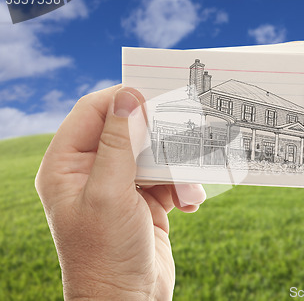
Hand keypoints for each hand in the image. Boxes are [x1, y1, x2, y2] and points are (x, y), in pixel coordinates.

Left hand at [35, 86, 205, 299]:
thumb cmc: (106, 254)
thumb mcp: (109, 193)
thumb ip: (118, 143)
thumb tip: (127, 97)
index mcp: (67, 166)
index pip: (92, 112)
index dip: (121, 99)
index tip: (153, 96)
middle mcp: (92, 172)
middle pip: (127, 131)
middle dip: (157, 135)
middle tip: (182, 131)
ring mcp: (120, 186)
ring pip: (152, 154)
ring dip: (174, 166)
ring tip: (186, 185)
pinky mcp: (144, 201)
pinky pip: (167, 178)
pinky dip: (182, 186)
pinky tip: (189, 202)